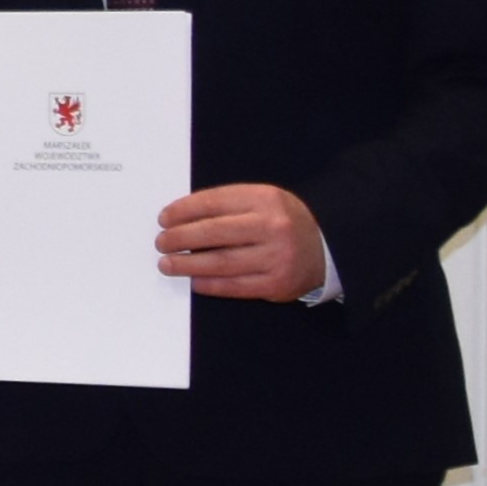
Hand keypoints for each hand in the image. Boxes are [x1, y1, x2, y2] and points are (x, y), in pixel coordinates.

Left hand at [158, 184, 329, 302]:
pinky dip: (210, 284)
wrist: (326, 246)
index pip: (214, 202)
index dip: (183, 211)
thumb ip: (228, 204)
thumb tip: (181, 218)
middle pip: (214, 232)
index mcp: (265, 200)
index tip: (164, 218)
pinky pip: (235, 286)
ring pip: (221, 263)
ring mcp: (276, 258)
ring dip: (188, 264)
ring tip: (167, 263)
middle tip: (161, 242)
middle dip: (180, 238)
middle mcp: (272, 227)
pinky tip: (194, 280)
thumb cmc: (283, 220)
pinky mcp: (276, 284)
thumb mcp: (263, 199)